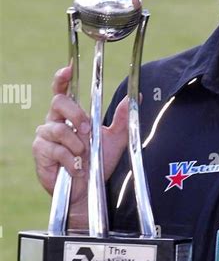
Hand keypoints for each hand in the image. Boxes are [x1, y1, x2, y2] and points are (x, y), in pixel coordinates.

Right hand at [32, 64, 128, 207]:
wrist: (89, 191)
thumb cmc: (98, 164)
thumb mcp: (116, 139)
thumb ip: (122, 118)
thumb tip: (136, 96)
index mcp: (70, 115)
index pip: (62, 90)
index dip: (62, 78)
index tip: (68, 69)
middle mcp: (55, 121)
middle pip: (58, 102)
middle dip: (76, 115)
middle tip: (89, 130)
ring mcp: (45, 136)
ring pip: (58, 129)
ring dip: (76, 144)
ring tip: (83, 156)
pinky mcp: (41, 152)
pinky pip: (56, 150)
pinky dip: (71, 160)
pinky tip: (77, 169)